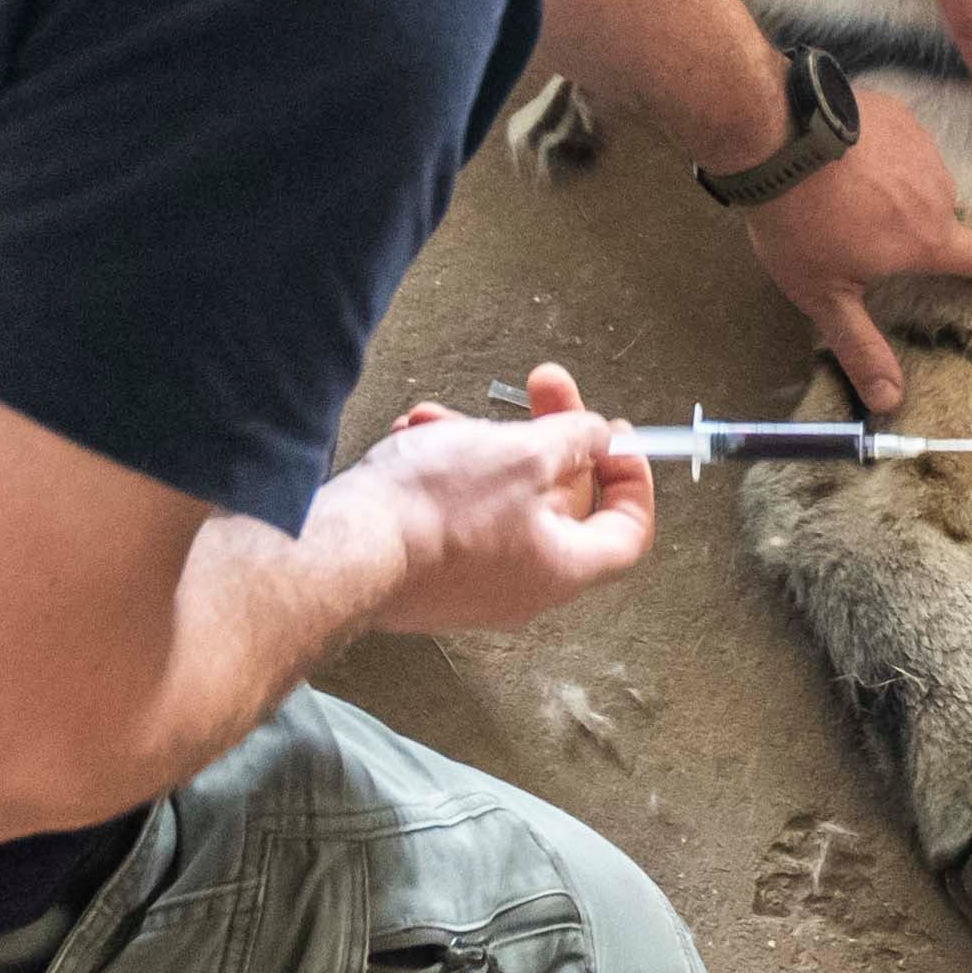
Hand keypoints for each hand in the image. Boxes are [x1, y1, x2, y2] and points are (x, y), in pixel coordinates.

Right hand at [353, 363, 652, 633]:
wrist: (339, 551)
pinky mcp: (425, 570)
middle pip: (560, 501)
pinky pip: (453, 512)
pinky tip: (416, 437)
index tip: (619, 440)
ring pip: (499, 497)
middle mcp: (519, 586)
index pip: (627, 532)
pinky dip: (443, 469)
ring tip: (448, 418)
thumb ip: (574, 440)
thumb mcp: (525, 455)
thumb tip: (597, 437)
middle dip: (548, 435)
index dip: (632, 481)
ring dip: (482, 445)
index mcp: (561, 568)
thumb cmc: (432, 514)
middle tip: (543, 387)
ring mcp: (468, 581)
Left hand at [743, 92, 971, 413]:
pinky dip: (871, 152)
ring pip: (911, 179)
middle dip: (897, 226)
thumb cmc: (800, 223)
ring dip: (884, 187)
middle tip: (843, 226)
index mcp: (929, 240)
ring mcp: (924, 148)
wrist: (777, 134)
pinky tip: (835, 154)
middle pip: (931, 220)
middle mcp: (939, 193)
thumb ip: (862, 346)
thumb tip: (890, 403)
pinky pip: (894, 142)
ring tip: (831, 189)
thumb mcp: (823, 295)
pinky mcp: (901, 115)